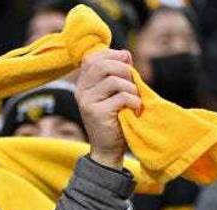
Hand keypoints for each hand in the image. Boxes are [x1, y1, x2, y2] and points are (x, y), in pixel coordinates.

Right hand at [75, 49, 139, 168]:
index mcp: (83, 84)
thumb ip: (118, 73)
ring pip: (114, 80)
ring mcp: (87, 102)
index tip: (126, 63)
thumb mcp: (114, 92)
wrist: (108, 148)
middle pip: (103, 65)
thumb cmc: (115, 118)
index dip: (112, 55)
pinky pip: (122, 96)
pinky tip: (135, 109)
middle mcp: (81, 91)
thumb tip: (125, 54)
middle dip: (124, 69)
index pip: (93, 57)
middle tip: (133, 83)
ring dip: (131, 88)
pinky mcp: (96, 113)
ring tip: (134, 99)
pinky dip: (134, 101)